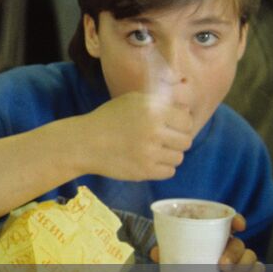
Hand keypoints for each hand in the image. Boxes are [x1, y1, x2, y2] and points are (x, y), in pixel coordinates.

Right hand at [74, 92, 192, 181]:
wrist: (85, 143)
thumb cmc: (110, 118)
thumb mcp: (133, 100)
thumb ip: (160, 102)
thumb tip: (187, 110)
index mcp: (153, 111)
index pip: (187, 121)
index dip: (180, 124)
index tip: (170, 126)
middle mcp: (154, 131)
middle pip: (186, 141)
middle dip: (176, 140)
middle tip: (162, 140)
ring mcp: (149, 153)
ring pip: (178, 158)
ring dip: (169, 155)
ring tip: (154, 151)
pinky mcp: (144, 171)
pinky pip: (169, 172)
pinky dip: (161, 168)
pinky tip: (148, 161)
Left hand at [149, 214, 262, 271]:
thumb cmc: (185, 259)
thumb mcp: (173, 254)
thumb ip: (165, 251)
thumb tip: (156, 253)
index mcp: (213, 233)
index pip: (229, 220)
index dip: (236, 220)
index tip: (239, 226)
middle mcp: (228, 243)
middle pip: (239, 243)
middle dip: (234, 254)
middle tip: (221, 265)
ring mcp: (238, 258)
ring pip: (250, 256)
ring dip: (242, 268)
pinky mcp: (244, 271)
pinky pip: (257, 270)